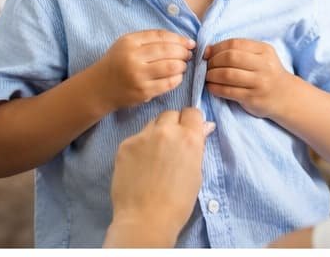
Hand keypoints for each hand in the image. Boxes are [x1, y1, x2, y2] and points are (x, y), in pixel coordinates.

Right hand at [92, 30, 195, 110]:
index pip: (160, 36)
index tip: (189, 42)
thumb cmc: (117, 62)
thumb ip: (148, 40)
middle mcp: (133, 57)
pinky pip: (168, 84)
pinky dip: (177, 79)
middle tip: (188, 54)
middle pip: (167, 51)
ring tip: (183, 65)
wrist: (100, 86)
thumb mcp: (126, 44)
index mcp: (129, 42)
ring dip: (181, 65)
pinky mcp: (144, 91)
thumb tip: (179, 41)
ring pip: (170, 67)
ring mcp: (139, 75)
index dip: (178, 38)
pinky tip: (177, 77)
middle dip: (182, 52)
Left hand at [108, 108, 214, 245]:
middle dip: (174, 124)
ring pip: (152, 123)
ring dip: (157, 133)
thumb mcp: (196, 174)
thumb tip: (203, 127)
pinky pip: (137, 137)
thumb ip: (197, 147)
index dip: (192, 121)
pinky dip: (141, 146)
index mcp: (188, 138)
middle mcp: (165, 130)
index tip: (191, 131)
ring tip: (156, 157)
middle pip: (171, 113)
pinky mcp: (125, 143)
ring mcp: (142, 135)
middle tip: (173, 144)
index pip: (192, 112)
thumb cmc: (178, 203)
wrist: (146, 218)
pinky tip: (140, 165)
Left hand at [204, 37, 291, 117]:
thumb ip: (237, 50)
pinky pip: (229, 91)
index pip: (234, 44)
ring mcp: (260, 83)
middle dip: (213, 61)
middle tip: (206, 65)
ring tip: (207, 76)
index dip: (216, 48)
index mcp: (264, 51)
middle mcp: (264, 66)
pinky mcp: (254, 99)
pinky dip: (215, 88)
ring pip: (228, 75)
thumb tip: (207, 50)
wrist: (287, 96)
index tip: (207, 53)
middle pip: (230, 58)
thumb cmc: (266, 72)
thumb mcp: (259, 56)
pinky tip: (211, 87)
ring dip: (211, 75)